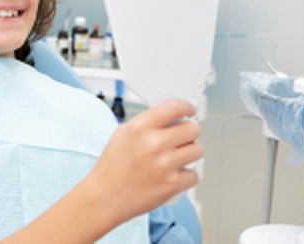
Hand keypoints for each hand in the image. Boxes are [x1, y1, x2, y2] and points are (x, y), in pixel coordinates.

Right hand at [87, 99, 201, 221]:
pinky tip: (174, 174)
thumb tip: (171, 118)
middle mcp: (154, 143)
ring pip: (197, 150)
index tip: (189, 111)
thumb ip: (146, 123)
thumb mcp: (122, 134)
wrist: (106, 196)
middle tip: (182, 138)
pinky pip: (194, 174)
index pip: (175, 107)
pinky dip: (187, 175)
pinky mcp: (173, 184)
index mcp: (140, 128)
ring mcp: (165, 164)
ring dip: (190, 153)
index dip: (187, 107)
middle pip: (192, 129)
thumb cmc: (112, 167)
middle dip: (189, 133)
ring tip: (177, 158)